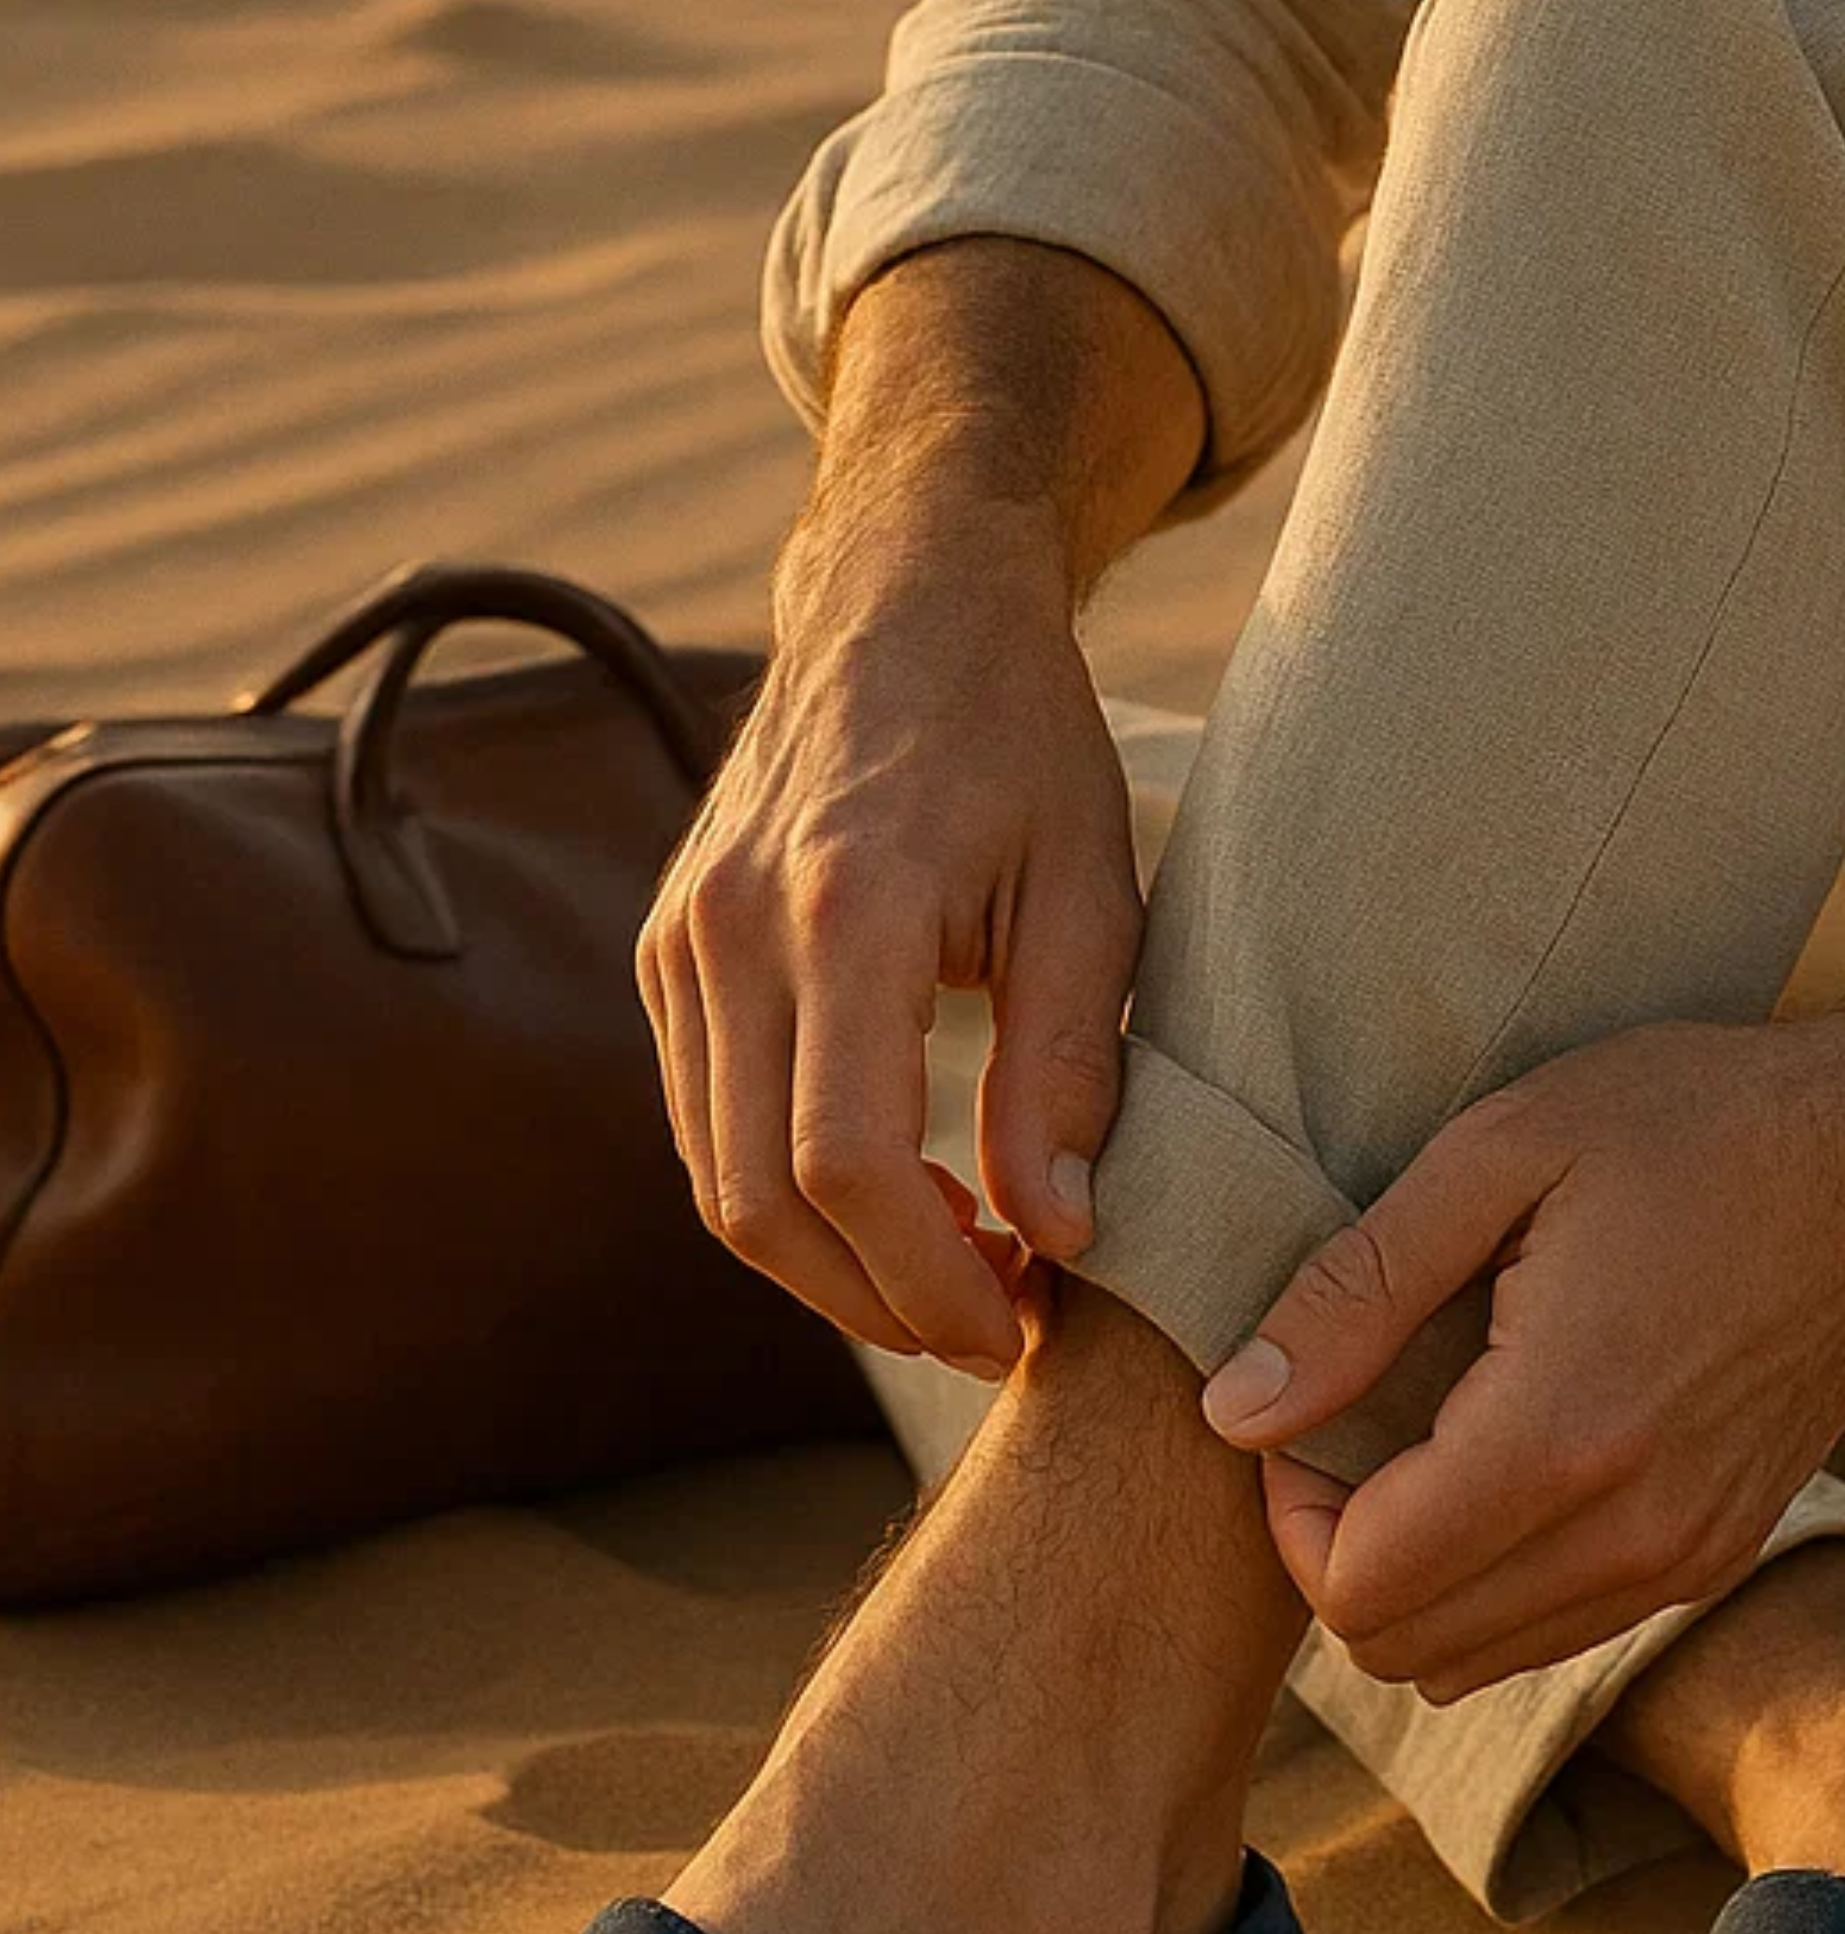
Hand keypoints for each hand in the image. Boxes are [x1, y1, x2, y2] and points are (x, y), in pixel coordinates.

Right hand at [638, 503, 1143, 1373]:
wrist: (904, 607)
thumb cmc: (1021, 740)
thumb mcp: (1092, 890)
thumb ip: (1069, 1067)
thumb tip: (1055, 1236)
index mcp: (844, 906)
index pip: (844, 1160)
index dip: (926, 1278)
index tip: (1020, 1325)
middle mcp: (728, 929)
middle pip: (760, 1201)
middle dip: (879, 1302)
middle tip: (999, 1325)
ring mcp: (677, 940)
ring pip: (716, 1180)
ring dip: (830, 1267)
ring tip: (962, 1271)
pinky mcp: (664, 951)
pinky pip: (704, 1121)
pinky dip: (786, 1196)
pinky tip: (896, 1199)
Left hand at [1199, 1014, 1844, 1698]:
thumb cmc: (1695, 1123)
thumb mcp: (1501, 1151)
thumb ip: (1357, 1290)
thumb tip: (1236, 1407)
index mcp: (1563, 1438)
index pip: (1361, 1590)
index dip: (1290, 1514)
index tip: (1306, 1407)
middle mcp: (1630, 1534)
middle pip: (1404, 1650)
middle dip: (1338, 1555)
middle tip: (1349, 1424)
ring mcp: (1683, 1561)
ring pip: (1475, 1663)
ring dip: (1414, 1580)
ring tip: (1424, 1440)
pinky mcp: (1715, 1556)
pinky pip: (1556, 1631)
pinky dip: (1493, 1582)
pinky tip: (1502, 1459)